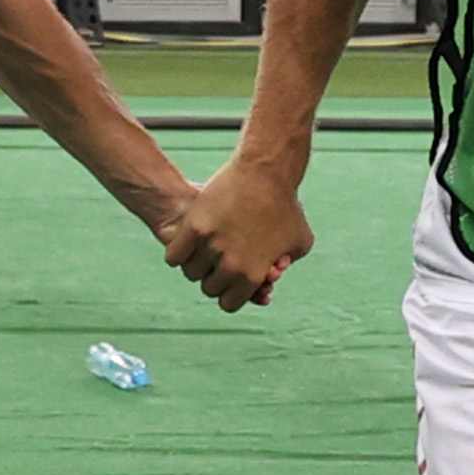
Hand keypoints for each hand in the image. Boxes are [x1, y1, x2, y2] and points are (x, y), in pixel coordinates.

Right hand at [160, 158, 311, 310]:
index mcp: (254, 275)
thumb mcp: (299, 241)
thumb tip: (270, 280)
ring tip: (203, 250)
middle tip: (218, 261)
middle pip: (209, 288)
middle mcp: (231, 266)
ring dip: (196, 264)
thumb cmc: (285, 205)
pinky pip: (175, 256)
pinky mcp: (194, 228)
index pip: (229, 304)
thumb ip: (284, 265)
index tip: (230, 280)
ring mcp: (211, 247)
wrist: (266, 171)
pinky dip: (177, 253)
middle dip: (214, 277)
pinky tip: (185, 245)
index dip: (230, 293)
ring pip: (191, 272)